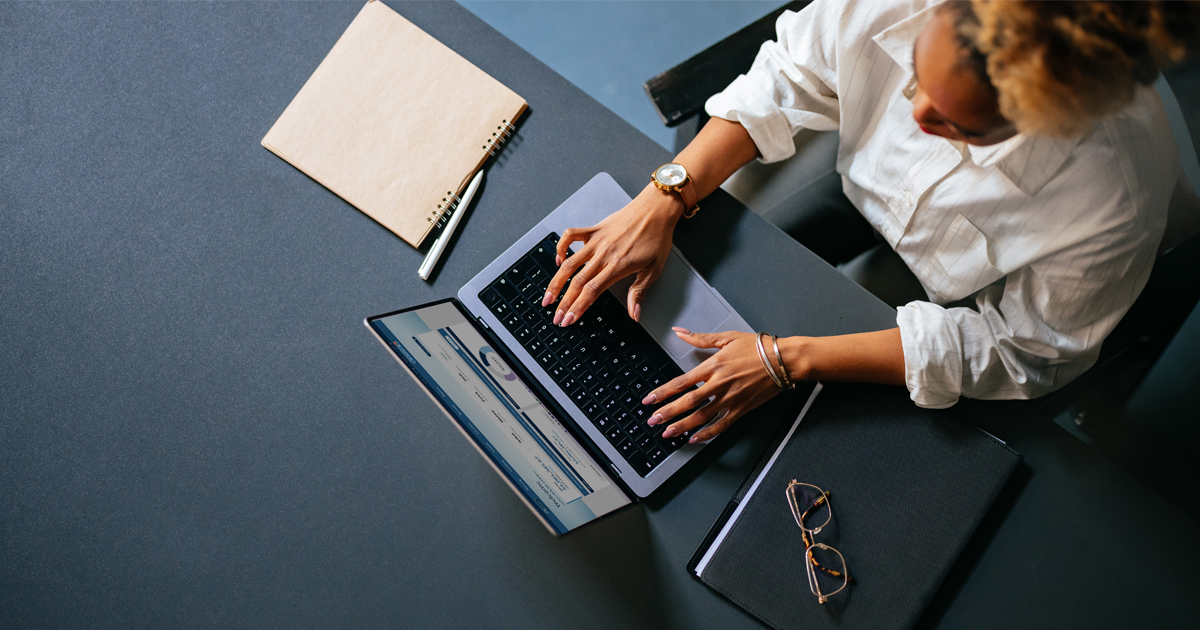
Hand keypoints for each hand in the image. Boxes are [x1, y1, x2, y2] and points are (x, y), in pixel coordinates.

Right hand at [542, 184, 682, 325]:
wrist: (657, 209)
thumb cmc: (657, 237)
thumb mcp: (654, 269)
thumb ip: (639, 293)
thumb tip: (634, 314)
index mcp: (618, 266)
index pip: (591, 292)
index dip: (577, 308)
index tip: (569, 320)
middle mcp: (604, 254)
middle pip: (577, 282)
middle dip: (564, 303)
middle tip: (556, 317)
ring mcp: (597, 241)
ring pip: (569, 263)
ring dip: (556, 282)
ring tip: (548, 297)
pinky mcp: (594, 229)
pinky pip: (570, 235)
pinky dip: (561, 247)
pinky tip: (558, 260)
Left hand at [643, 329, 790, 442]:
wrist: (783, 360)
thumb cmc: (758, 347)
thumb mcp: (727, 337)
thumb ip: (700, 338)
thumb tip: (679, 332)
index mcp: (713, 366)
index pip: (681, 382)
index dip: (663, 392)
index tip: (649, 400)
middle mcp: (719, 384)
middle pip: (687, 402)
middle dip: (667, 413)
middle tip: (652, 420)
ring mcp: (730, 399)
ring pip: (701, 416)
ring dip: (682, 426)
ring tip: (667, 433)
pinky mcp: (742, 409)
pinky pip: (721, 425)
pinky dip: (707, 434)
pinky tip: (694, 439)